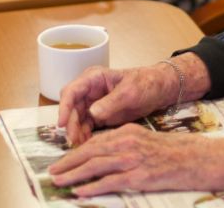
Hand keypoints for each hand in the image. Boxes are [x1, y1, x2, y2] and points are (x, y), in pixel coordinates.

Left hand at [49, 125, 223, 196]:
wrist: (196, 158)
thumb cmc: (174, 151)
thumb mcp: (146, 141)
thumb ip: (124, 146)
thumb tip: (103, 158)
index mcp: (127, 131)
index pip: (95, 142)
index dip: (76, 152)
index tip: (62, 161)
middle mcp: (126, 142)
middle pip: (90, 152)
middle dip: (68, 162)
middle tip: (52, 172)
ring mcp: (132, 159)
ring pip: (95, 165)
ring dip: (73, 174)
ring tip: (59, 182)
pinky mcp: (138, 175)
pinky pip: (109, 181)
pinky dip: (93, 186)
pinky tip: (80, 191)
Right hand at [57, 64, 178, 146]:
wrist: (161, 90)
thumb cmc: (146, 84)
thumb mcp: (130, 91)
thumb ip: (111, 102)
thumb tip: (92, 112)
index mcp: (94, 78)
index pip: (71, 91)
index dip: (64, 107)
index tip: (62, 123)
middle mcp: (90, 90)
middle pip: (72, 107)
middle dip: (70, 124)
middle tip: (73, 140)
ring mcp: (94, 103)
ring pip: (77, 119)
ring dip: (76, 131)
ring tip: (79, 145)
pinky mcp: (100, 115)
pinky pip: (86, 126)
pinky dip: (84, 135)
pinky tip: (86, 144)